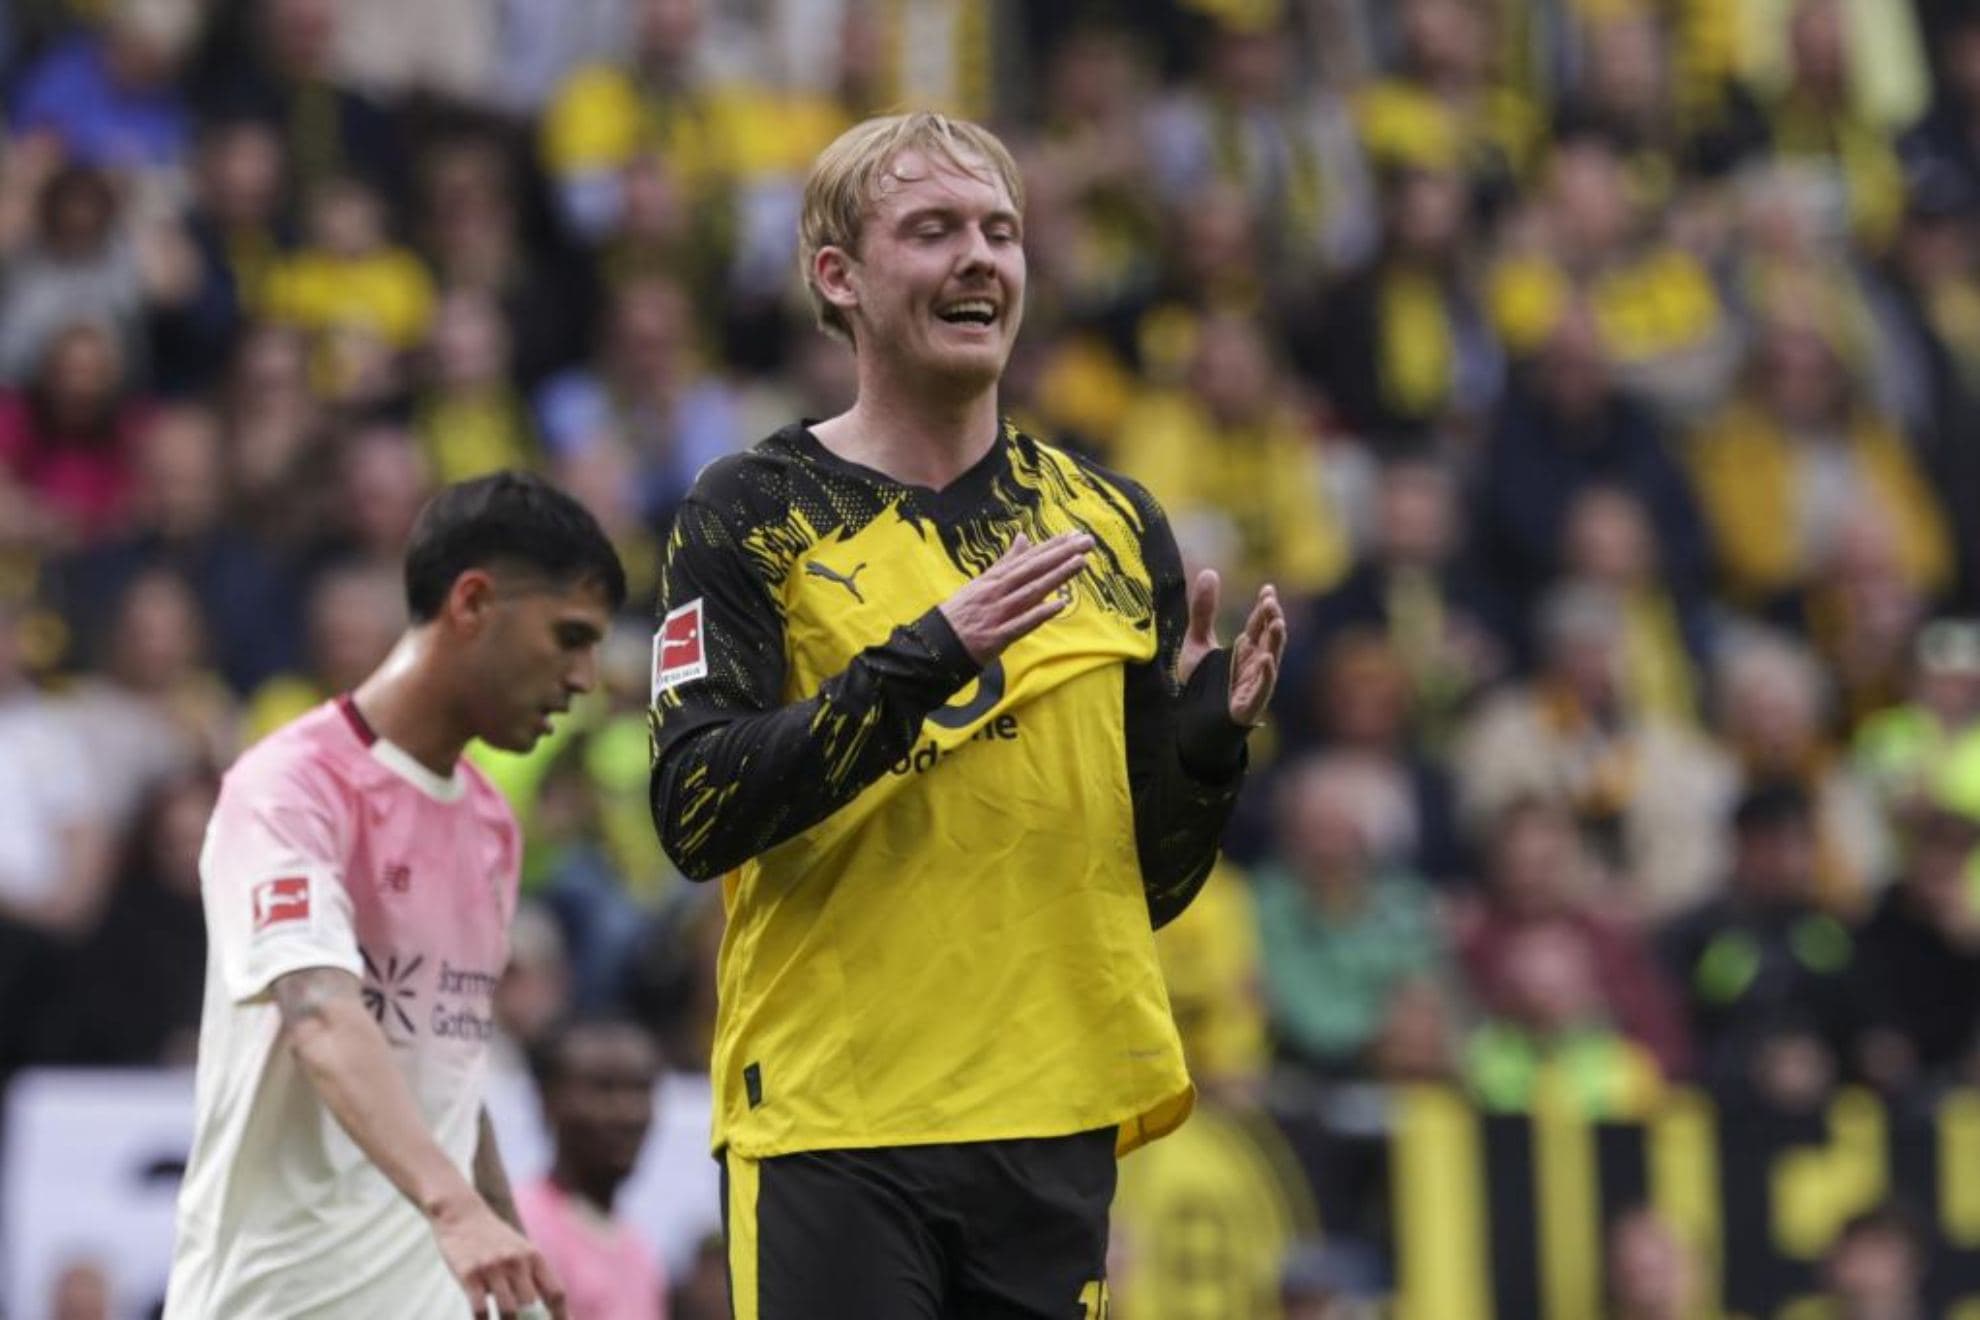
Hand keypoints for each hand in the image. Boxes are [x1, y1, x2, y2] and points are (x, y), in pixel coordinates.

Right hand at [431, 1195, 566, 1318]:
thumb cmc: (495, 1240)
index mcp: (534, 1257)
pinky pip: (481, 1310)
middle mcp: (517, 1262)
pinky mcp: (469, 1274)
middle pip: (532, 1305)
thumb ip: (534, 1277)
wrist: (462, 1215)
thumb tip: (548, 1312)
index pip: (555, 1293)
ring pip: (509, 1311)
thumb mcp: (521, 1251)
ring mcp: (493, 1268)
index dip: (561, 1316)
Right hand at [939, 531, 1091, 664]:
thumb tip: (1023, 538)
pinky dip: (1040, 613)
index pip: (1028, 558)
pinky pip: (1022, 623)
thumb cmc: (962, 611)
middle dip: (1061, 555)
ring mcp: (998, 613)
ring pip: (1032, 591)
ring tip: (1080, 563)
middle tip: (1086, 542)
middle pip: (1034, 570)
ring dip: (1056, 576)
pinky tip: (1059, 604)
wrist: (937, 643)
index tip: (1074, 535)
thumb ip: (1005, 562)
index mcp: (994, 578)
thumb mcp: (982, 582)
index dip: (1052, 546)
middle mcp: (997, 591)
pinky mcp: (997, 635)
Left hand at [1178, 571, 1285, 726]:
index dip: (1265, 607)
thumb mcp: (1197, 642)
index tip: (1268, 589)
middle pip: (1268, 638)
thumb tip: (1209, 572)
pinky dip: (1266, 675)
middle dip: (1272, 620)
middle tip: (1270, 602)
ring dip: (1275, 642)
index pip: (1259, 623)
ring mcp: (1255, 683)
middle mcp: (1254, 663)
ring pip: (1271, 659)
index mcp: (1245, 648)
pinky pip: (1262, 688)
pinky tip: (1267, 660)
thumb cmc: (1201, 684)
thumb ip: (1203, 611)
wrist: (1191, 721)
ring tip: (1277, 623)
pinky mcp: (1250, 704)